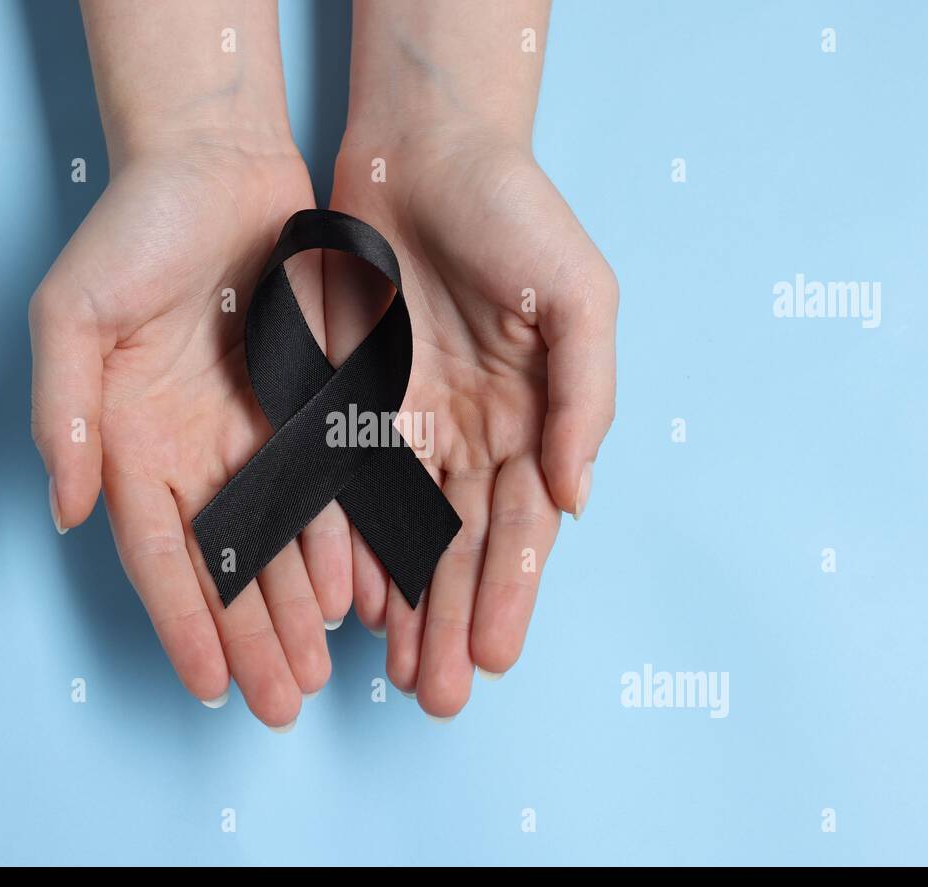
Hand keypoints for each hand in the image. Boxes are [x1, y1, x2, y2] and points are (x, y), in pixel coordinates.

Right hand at [30, 130, 352, 727]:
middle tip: (282, 704)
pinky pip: (328, 487)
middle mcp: (193, 451)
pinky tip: (359, 596)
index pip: (159, 553)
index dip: (184, 620)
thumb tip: (71, 508)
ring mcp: (252, 433)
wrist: (217, 165)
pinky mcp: (308, 405)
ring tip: (322, 674)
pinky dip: (341, 542)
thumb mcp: (73, 312)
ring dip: (299, 610)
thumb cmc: (134, 228)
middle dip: (253, 638)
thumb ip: (66, 410)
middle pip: (227, 564)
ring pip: (282, 541)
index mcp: (132, 441)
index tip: (208, 685)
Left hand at [324, 129, 617, 717]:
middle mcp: (469, 433)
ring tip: (397, 671)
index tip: (495, 655)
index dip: (508, 591)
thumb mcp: (580, 297)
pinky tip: (349, 600)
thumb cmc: (515, 214)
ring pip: (402, 534)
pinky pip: (343, 486)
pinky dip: (348, 544)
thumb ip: (584, 398)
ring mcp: (405, 421)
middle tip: (440, 696)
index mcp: (530, 418)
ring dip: (403, 604)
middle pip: (459, 547)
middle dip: (452, 621)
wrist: (424, 149)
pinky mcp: (345, 399)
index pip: (519, 526)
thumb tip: (575, 498)